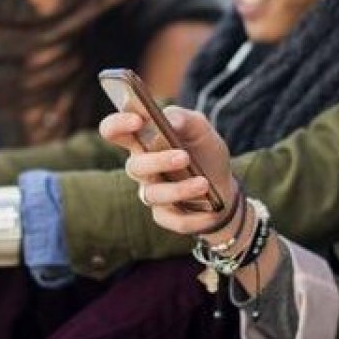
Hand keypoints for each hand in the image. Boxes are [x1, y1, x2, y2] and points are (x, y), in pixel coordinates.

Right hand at [100, 106, 237, 235]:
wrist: (224, 185)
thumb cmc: (204, 151)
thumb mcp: (201, 129)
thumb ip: (186, 118)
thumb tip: (172, 120)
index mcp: (141, 141)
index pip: (114, 131)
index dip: (118, 125)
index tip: (137, 120)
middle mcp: (141, 167)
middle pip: (134, 166)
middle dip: (158, 162)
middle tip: (184, 157)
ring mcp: (151, 192)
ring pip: (154, 194)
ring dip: (180, 190)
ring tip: (204, 183)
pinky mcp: (165, 216)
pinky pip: (173, 220)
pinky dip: (194, 217)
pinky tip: (211, 211)